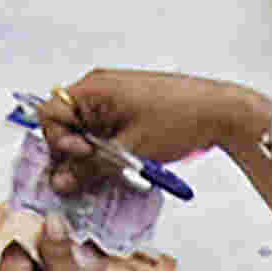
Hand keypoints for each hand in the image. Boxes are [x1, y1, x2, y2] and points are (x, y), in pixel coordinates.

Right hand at [36, 68, 271, 173]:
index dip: (58, 140)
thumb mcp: (131, 150)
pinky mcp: (127, 108)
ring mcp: (114, 97)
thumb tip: (60, 183)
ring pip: (84, 129)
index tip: (81, 156)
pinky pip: (103, 129)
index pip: (51, 112)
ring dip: (91, 153)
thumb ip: (92, 167)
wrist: (221, 111)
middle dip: (73, 151)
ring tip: (112, 170)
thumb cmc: (179, 120)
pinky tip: (121, 164)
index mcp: (94, 88)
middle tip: (91, 173)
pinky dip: (105, 148)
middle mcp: (99, 88)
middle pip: (65, 122)